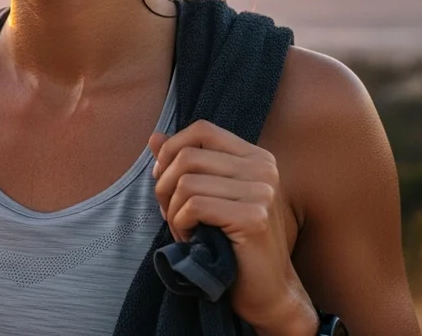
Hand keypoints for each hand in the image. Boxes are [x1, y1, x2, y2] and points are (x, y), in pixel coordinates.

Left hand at [150, 121, 315, 335]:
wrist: (267, 292)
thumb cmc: (234, 244)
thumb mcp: (209, 197)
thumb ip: (185, 165)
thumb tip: (154, 137)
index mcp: (256, 157)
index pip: (202, 130)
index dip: (172, 150)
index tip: (164, 180)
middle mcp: (264, 169)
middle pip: (188, 156)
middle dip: (164, 186)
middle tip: (169, 214)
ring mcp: (262, 192)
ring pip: (186, 182)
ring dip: (172, 211)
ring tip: (183, 231)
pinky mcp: (254, 218)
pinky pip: (194, 206)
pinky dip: (181, 224)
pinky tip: (192, 239)